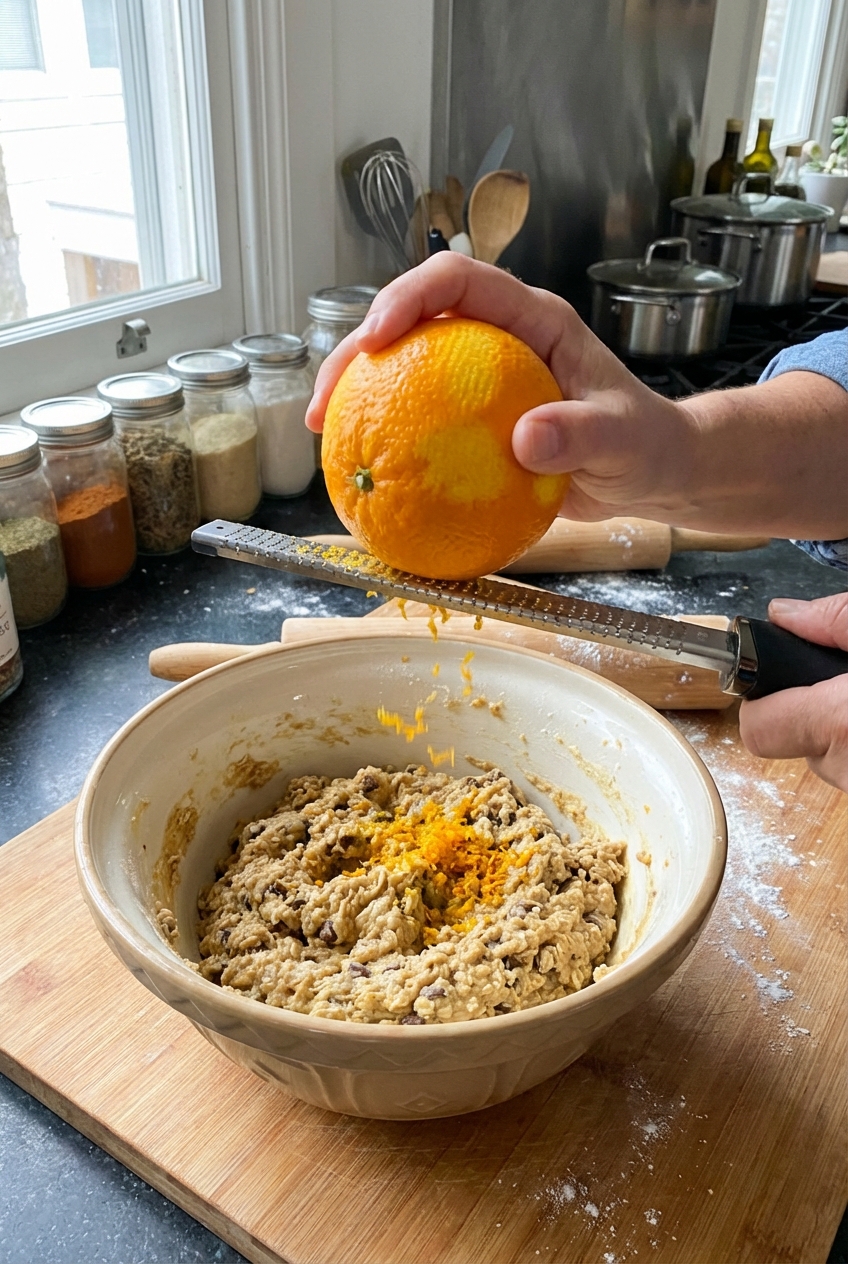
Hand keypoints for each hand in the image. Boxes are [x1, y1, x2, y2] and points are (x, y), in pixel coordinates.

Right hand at [306, 254, 695, 523]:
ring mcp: (479, 379)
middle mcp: (497, 339)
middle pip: (411, 318)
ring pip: (403, 365)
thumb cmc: (643, 444)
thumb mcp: (623, 441)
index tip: (377, 338)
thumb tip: (526, 439)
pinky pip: (417, 418)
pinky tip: (360, 470)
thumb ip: (583, 435)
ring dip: (356, 389)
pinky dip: (384, 436)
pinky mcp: (471, 419)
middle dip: (357, 346)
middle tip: (325, 400)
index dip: (408, 297)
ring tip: (322, 429)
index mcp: (532, 320)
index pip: (460, 282)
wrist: (650, 471)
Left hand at [739, 593, 847, 791]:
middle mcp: (847, 768)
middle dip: (811, 708)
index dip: (763, 699)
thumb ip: (834, 621)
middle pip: (790, 739)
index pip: (755, 729)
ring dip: (838, 728)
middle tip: (840, 682)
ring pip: (824, 755)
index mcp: (840, 721)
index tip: (777, 676)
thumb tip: (785, 615)